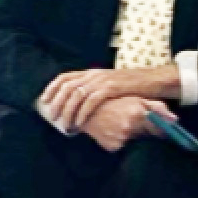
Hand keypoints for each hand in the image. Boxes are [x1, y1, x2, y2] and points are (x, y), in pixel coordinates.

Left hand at [39, 66, 176, 133]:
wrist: (154, 80)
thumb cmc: (132, 86)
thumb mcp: (109, 85)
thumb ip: (94, 90)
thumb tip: (78, 103)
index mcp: (91, 72)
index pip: (64, 78)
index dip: (51, 89)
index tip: (44, 101)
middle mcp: (94, 74)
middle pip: (66, 87)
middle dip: (56, 103)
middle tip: (52, 117)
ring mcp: (102, 80)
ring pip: (76, 95)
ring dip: (68, 111)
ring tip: (65, 124)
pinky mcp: (112, 87)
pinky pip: (91, 101)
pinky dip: (83, 112)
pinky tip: (80, 123)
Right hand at [86, 96, 173, 153]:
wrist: (85, 107)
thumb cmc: (113, 101)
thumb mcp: (136, 98)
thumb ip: (157, 107)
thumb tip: (175, 120)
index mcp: (137, 114)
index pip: (159, 130)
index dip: (161, 130)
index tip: (161, 129)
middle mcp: (128, 128)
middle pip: (147, 137)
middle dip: (145, 132)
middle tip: (134, 123)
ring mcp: (119, 139)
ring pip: (135, 142)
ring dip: (132, 137)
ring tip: (120, 125)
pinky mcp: (111, 146)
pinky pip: (123, 146)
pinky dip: (121, 141)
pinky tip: (113, 131)